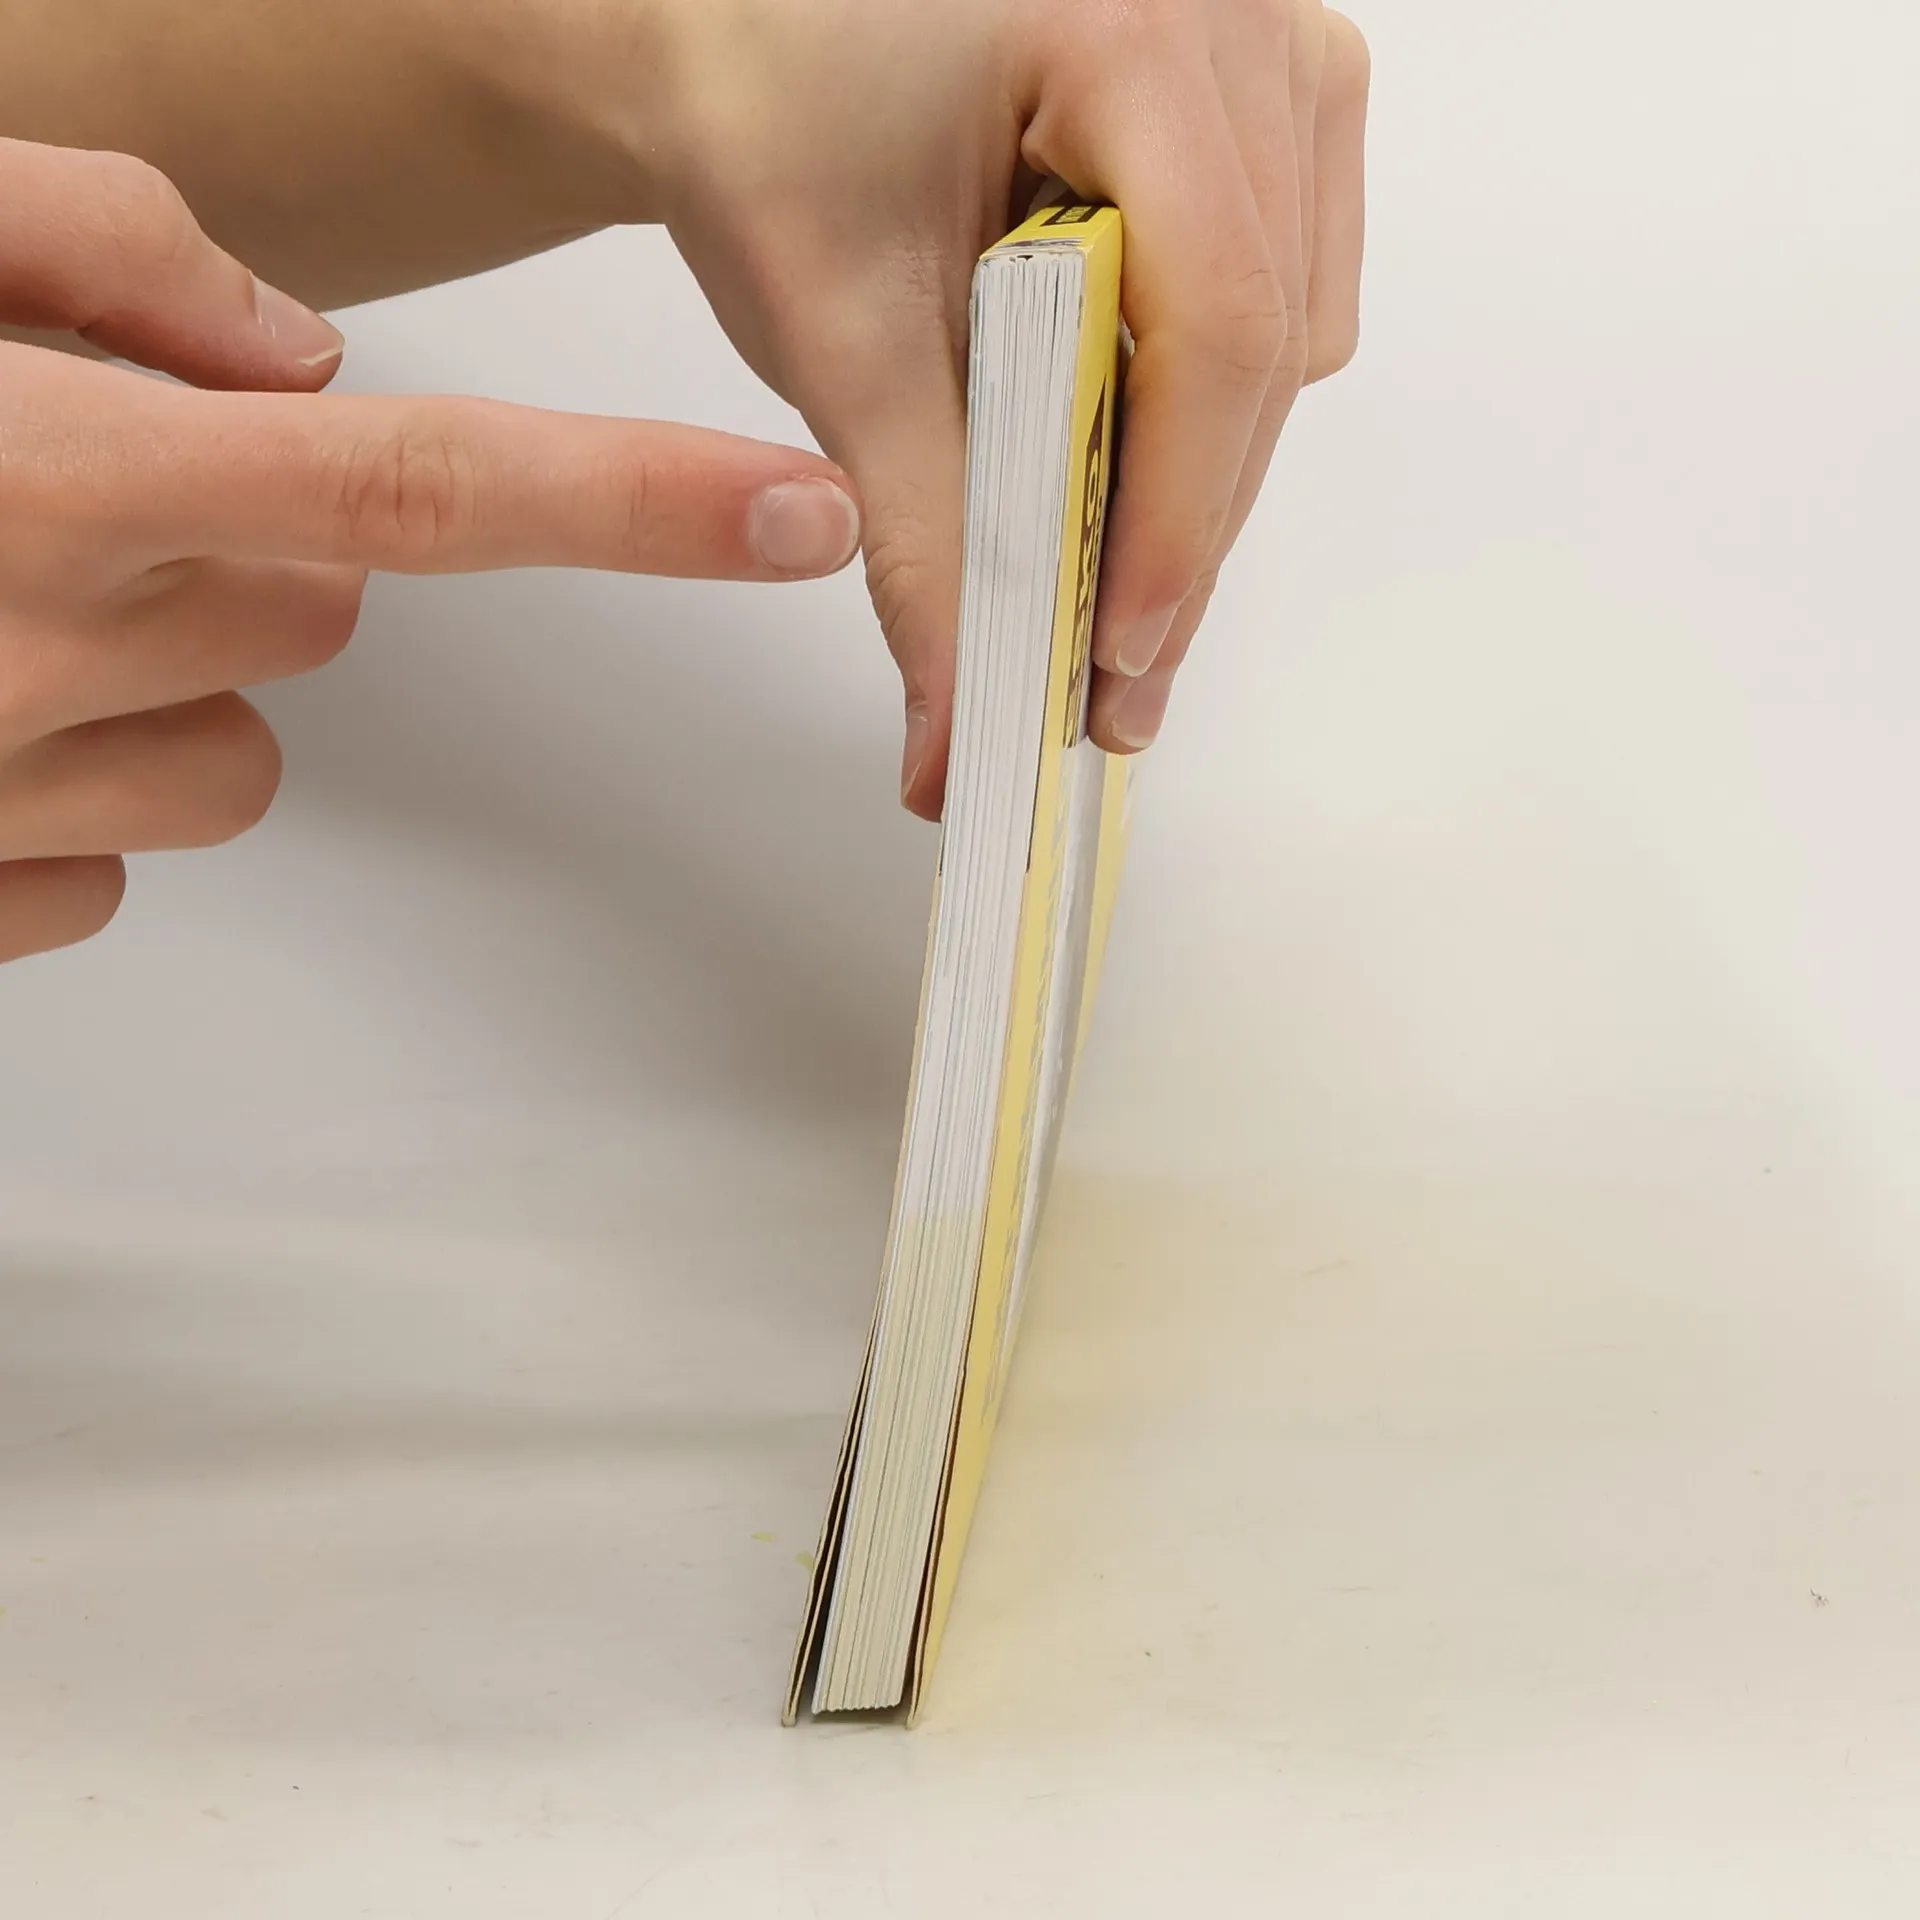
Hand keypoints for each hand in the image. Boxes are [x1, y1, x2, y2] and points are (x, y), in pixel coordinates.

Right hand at [0, 137, 859, 964]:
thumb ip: (100, 246)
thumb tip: (292, 348)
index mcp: (61, 472)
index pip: (420, 486)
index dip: (632, 502)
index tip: (795, 515)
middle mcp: (57, 648)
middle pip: (328, 606)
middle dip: (263, 544)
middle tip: (83, 485)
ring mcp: (15, 791)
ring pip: (241, 749)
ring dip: (178, 671)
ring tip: (9, 596)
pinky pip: (120, 855)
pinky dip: (78, 783)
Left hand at [626, 0, 1368, 814]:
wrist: (737, 34)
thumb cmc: (768, 122)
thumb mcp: (839, 334)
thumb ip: (922, 540)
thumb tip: (960, 731)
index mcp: (1131, 28)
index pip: (1217, 324)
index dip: (1178, 518)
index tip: (1115, 653)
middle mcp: (1234, 17)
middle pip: (1266, 343)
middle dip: (1184, 531)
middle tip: (1110, 682)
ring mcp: (1266, 46)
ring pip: (1292, 327)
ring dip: (1203, 470)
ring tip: (1107, 576)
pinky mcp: (1263, 91)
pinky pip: (1291, 280)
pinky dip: (1210, 390)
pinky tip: (1126, 442)